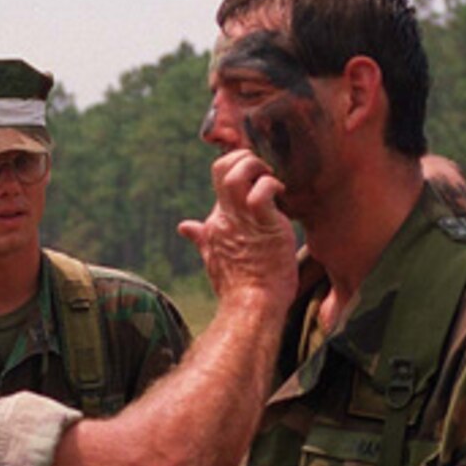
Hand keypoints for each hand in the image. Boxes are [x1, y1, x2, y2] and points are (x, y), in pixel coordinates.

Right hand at [178, 149, 296, 310]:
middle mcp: (224, 216)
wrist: (251, 307)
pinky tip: (282, 194)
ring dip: (255, 167)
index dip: (236, 169)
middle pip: (220, 168)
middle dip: (242, 158)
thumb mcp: (214, 258)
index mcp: (215, 222)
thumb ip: (201, 239)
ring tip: (270, 178)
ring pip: (235, 172)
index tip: (256, 176)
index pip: (219, 180)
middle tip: (263, 172)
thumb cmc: (239, 288)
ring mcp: (241, 219)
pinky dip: (272, 185)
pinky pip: (261, 191)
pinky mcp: (263, 224)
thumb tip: (184, 226)